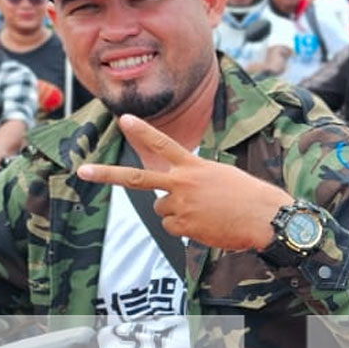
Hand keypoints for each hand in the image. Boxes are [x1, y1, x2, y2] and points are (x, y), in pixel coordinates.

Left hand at [76, 114, 292, 250]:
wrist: (265, 217)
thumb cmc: (250, 196)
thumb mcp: (221, 175)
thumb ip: (194, 179)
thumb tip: (171, 197)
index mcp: (194, 166)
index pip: (163, 144)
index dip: (143, 131)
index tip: (125, 119)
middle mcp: (183, 183)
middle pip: (137, 179)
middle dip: (108, 174)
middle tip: (83, 172)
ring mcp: (181, 205)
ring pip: (161, 210)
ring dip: (177, 213)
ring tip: (205, 213)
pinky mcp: (184, 225)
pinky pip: (172, 228)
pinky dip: (185, 228)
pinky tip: (206, 225)